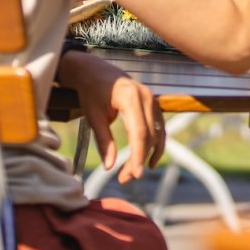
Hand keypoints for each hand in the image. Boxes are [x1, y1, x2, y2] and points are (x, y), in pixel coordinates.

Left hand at [58, 51, 164, 181]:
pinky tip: (148, 160)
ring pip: (157, 133)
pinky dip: (155, 144)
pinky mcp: (153, 103)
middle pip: (149, 135)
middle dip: (139, 159)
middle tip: (125, 179)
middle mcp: (146, 96)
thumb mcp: (93, 116)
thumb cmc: (91, 91)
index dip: (138, 155)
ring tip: (132, 173)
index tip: (135, 175)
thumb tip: (109, 166)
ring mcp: (152, 98)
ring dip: (148, 154)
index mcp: (130, 97)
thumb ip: (103, 140)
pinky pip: (159, 127)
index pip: (139, 132)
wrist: (94, 70)